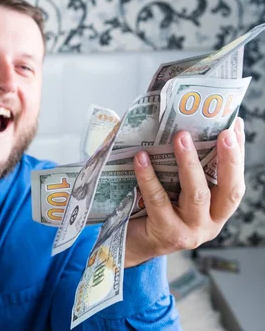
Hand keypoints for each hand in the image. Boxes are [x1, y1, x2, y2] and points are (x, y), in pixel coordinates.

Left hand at [125, 118, 244, 267]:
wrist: (133, 245)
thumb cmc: (156, 212)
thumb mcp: (178, 193)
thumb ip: (188, 172)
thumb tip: (189, 130)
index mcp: (218, 211)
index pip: (236, 181)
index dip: (238, 155)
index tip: (236, 126)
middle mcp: (210, 223)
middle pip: (228, 191)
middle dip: (229, 160)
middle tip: (223, 133)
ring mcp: (190, 231)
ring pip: (196, 195)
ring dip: (189, 163)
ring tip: (180, 137)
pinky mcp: (166, 233)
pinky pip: (158, 200)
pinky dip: (149, 177)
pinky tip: (141, 158)